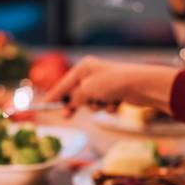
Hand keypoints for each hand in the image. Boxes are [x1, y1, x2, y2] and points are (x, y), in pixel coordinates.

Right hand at [44, 56, 179, 115]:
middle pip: (76, 93)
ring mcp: (103, 84)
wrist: (142, 86)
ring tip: (104, 103)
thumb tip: (67, 105)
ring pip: (91, 102)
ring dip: (95, 106)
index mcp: (84, 67)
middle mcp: (93, 73)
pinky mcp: (114, 93)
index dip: (53, 96)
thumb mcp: (87, 90)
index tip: (42, 106)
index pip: (63, 84)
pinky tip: (116, 103)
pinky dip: (108, 107)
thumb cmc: (113, 83)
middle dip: (75, 104)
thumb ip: (74, 99)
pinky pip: (103, 105)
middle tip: (67, 116)